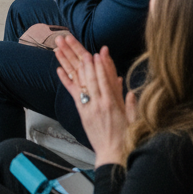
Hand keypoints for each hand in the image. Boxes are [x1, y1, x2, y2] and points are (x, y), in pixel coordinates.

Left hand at [54, 40, 129, 165]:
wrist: (113, 155)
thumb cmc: (126, 138)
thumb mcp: (133, 120)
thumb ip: (130, 103)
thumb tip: (129, 90)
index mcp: (113, 103)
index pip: (105, 78)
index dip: (101, 64)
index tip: (97, 51)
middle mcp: (99, 102)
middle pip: (88, 73)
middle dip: (78, 54)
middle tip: (68, 38)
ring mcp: (89, 105)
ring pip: (77, 79)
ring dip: (67, 61)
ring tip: (59, 47)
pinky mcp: (82, 111)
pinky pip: (72, 92)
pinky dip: (65, 80)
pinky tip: (59, 68)